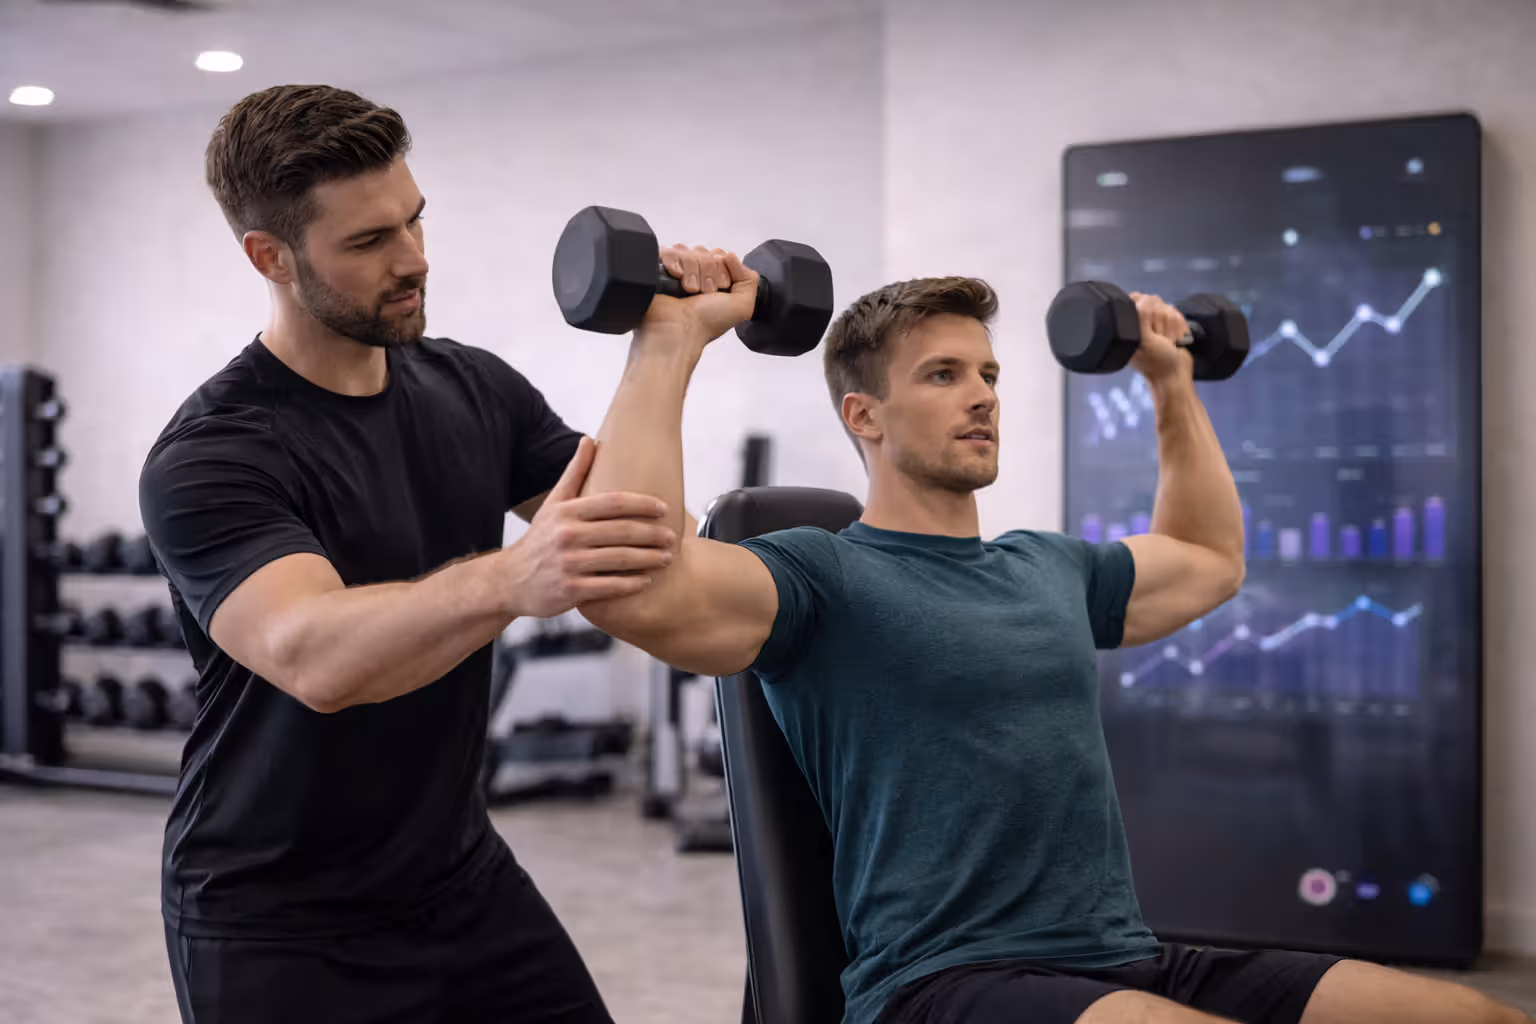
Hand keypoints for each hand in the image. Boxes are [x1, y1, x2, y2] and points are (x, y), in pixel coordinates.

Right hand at [503, 437, 676, 617]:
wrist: (510, 580)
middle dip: (652, 534)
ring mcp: (569, 563)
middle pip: (622, 531)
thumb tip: (589, 439)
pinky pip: (609, 587)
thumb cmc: (540, 538)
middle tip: (672, 536)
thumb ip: (575, 472)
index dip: (643, 504)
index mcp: (567, 511)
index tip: (664, 508)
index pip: (613, 502)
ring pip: (619, 559)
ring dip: (648, 559)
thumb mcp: (553, 503)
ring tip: (667, 558)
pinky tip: (646, 581)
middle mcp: (567, 535)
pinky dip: (631, 584)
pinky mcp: (570, 590)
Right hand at [640, 245, 758, 347]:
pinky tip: (676, 277)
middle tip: (703, 292)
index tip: (719, 288)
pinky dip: (675, 263)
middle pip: (704, 251)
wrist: (678, 330)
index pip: (720, 255)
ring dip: (692, 271)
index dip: (722, 269)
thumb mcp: (742, 306)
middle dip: (708, 271)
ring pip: (688, 251)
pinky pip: (670, 251)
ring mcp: (676, 270)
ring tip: (688, 291)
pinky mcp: (658, 267)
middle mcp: (695, 275)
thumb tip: (730, 255)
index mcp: (714, 281)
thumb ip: (749, 279)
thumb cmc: (707, 323)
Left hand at [1128, 292, 1193, 384]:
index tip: (1151, 327)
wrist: (1176, 375)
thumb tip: (1144, 298)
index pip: (1135, 298)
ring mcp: (1154, 323)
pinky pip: (1176, 314)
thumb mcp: (1144, 340)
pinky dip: (1179, 326)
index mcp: (1126, 325)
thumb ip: (1140, 318)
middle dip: (1162, 320)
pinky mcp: (1167, 325)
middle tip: (1160, 338)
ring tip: (1168, 341)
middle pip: (1154, 301)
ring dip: (1172, 325)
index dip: (1147, 310)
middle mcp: (1139, 322)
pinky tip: (1175, 339)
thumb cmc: (1158, 363)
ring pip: (1167, 307)